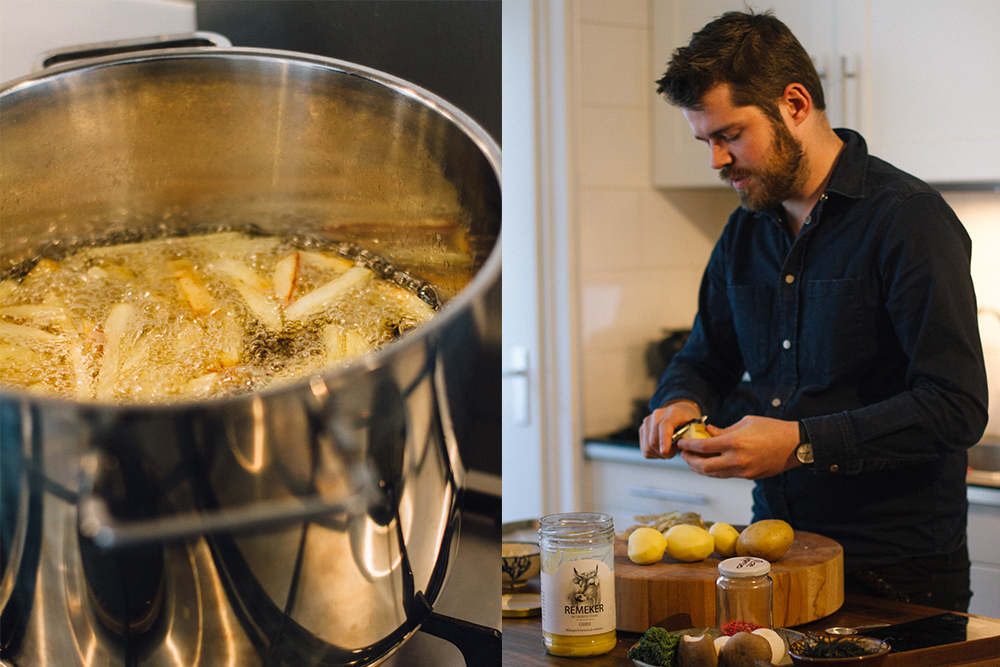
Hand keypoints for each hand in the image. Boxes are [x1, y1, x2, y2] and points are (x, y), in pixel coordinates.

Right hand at [639, 400, 702, 458]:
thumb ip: (695, 438)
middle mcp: (657, 415)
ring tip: (670, 450)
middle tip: (675, 452)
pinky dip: (654, 453)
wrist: (679, 411)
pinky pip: (645, 449)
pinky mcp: (642, 429)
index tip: (665, 451)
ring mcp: (647, 421)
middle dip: (665, 453)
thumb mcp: (697, 428)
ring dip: (660, 454)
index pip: (665, 426)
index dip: (664, 439)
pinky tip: (663, 448)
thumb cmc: (689, 422)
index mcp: (673, 413)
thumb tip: (691, 449)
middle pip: (654, 440)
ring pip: (648, 447)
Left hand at [676, 415, 799, 478]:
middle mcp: (737, 459)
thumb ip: (723, 430)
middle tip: (684, 454)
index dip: (689, 445)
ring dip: (700, 468)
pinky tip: (710, 464)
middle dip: (690, 461)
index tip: (681, 443)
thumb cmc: (771, 429)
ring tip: (693, 460)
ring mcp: (744, 471)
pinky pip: (727, 475)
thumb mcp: (745, 422)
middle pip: (704, 467)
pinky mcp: (749, 476)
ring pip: (714, 474)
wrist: (795, 445)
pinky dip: (715, 470)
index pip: (703, 447)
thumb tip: (707, 432)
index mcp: (735, 442)